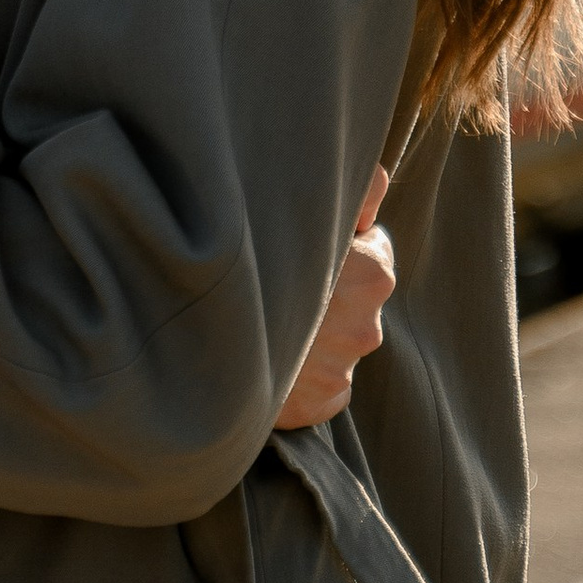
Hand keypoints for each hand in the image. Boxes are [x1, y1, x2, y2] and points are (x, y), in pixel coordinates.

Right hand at [275, 171, 393, 429]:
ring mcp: (343, 368)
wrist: (202, 342)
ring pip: (338, 339)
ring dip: (316, 330)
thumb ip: (356, 190)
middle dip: (332, 287)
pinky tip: (274, 354)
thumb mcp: (303, 207)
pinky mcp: (322, 402)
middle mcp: (368, 326)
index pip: (375, 246)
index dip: (345, 241)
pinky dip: (305, 373)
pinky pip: (325, 382)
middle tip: (283, 279)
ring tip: (268, 315)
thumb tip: (380, 180)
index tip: (312, 244)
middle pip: (357, 295)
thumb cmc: (254, 257)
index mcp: (373, 273)